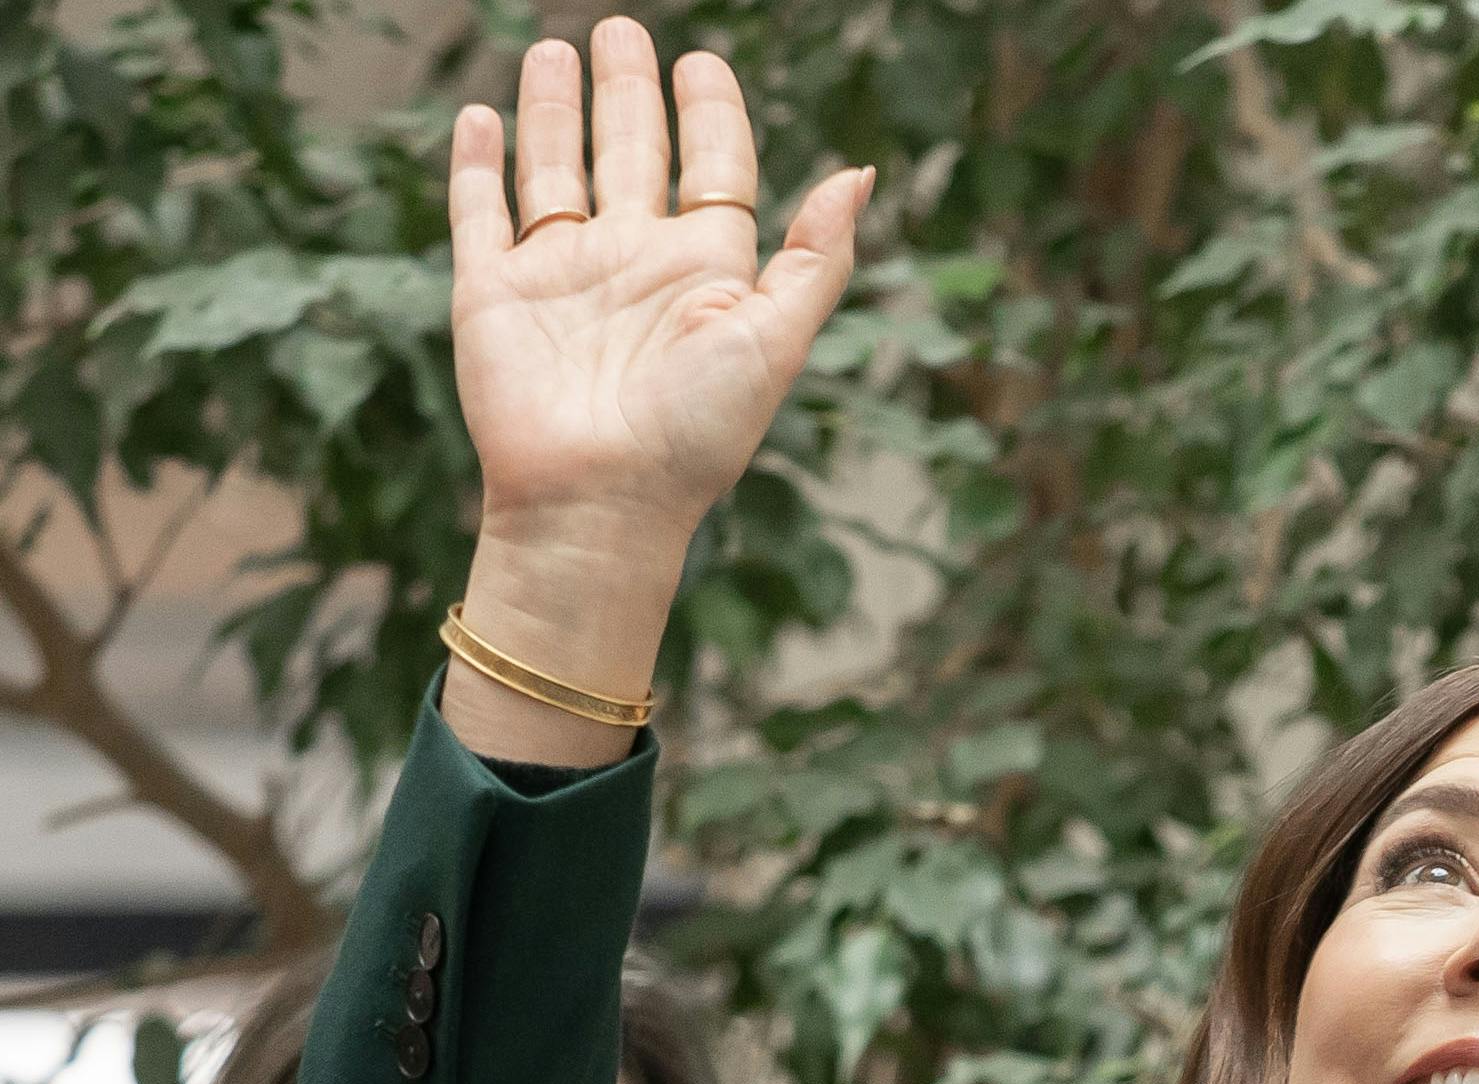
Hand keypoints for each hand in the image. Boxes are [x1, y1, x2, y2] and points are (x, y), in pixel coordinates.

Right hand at [441, 17, 870, 762]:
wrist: (600, 501)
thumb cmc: (697, 432)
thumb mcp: (776, 338)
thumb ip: (817, 257)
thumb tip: (861, 174)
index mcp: (706, 271)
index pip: (713, 170)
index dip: (711, 114)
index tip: (703, 60)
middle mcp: (635, 264)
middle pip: (633, 154)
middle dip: (628, 94)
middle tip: (620, 30)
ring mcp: (561, 275)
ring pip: (556, 170)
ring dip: (555, 112)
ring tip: (555, 51)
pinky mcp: (493, 294)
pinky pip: (481, 215)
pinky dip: (478, 166)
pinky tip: (481, 119)